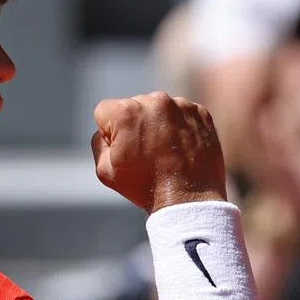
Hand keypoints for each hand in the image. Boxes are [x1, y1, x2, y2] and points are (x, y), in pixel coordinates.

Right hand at [91, 92, 227, 212]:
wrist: (188, 199)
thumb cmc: (144, 186)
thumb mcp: (104, 170)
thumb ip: (98, 142)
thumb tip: (107, 130)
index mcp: (126, 111)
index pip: (105, 111)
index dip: (109, 134)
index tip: (124, 151)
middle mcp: (154, 100)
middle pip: (133, 106)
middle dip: (135, 126)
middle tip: (146, 154)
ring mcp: (181, 105)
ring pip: (158, 109)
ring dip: (157, 125)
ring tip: (165, 153)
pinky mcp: (201, 113)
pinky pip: (182, 114)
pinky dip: (179, 128)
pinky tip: (180, 149)